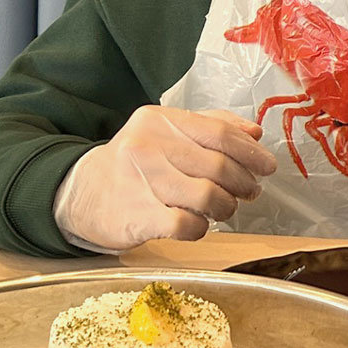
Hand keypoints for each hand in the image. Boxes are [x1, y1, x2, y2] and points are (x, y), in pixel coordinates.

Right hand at [54, 105, 276, 251]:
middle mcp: (148, 145)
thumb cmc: (133, 165)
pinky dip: (200, 228)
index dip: (250, 152)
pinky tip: (197, 225)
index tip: (266, 166)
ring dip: (225, 208)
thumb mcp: (165, 134)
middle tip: (248, 192)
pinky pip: (187, 225)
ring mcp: (141, 180)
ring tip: (223, 209)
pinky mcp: (138, 215)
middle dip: (243, 183)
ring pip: (208, 197)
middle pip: (218, 166)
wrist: (81, 195)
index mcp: (160, 120)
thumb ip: (211, 127)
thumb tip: (254, 133)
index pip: (219, 132)